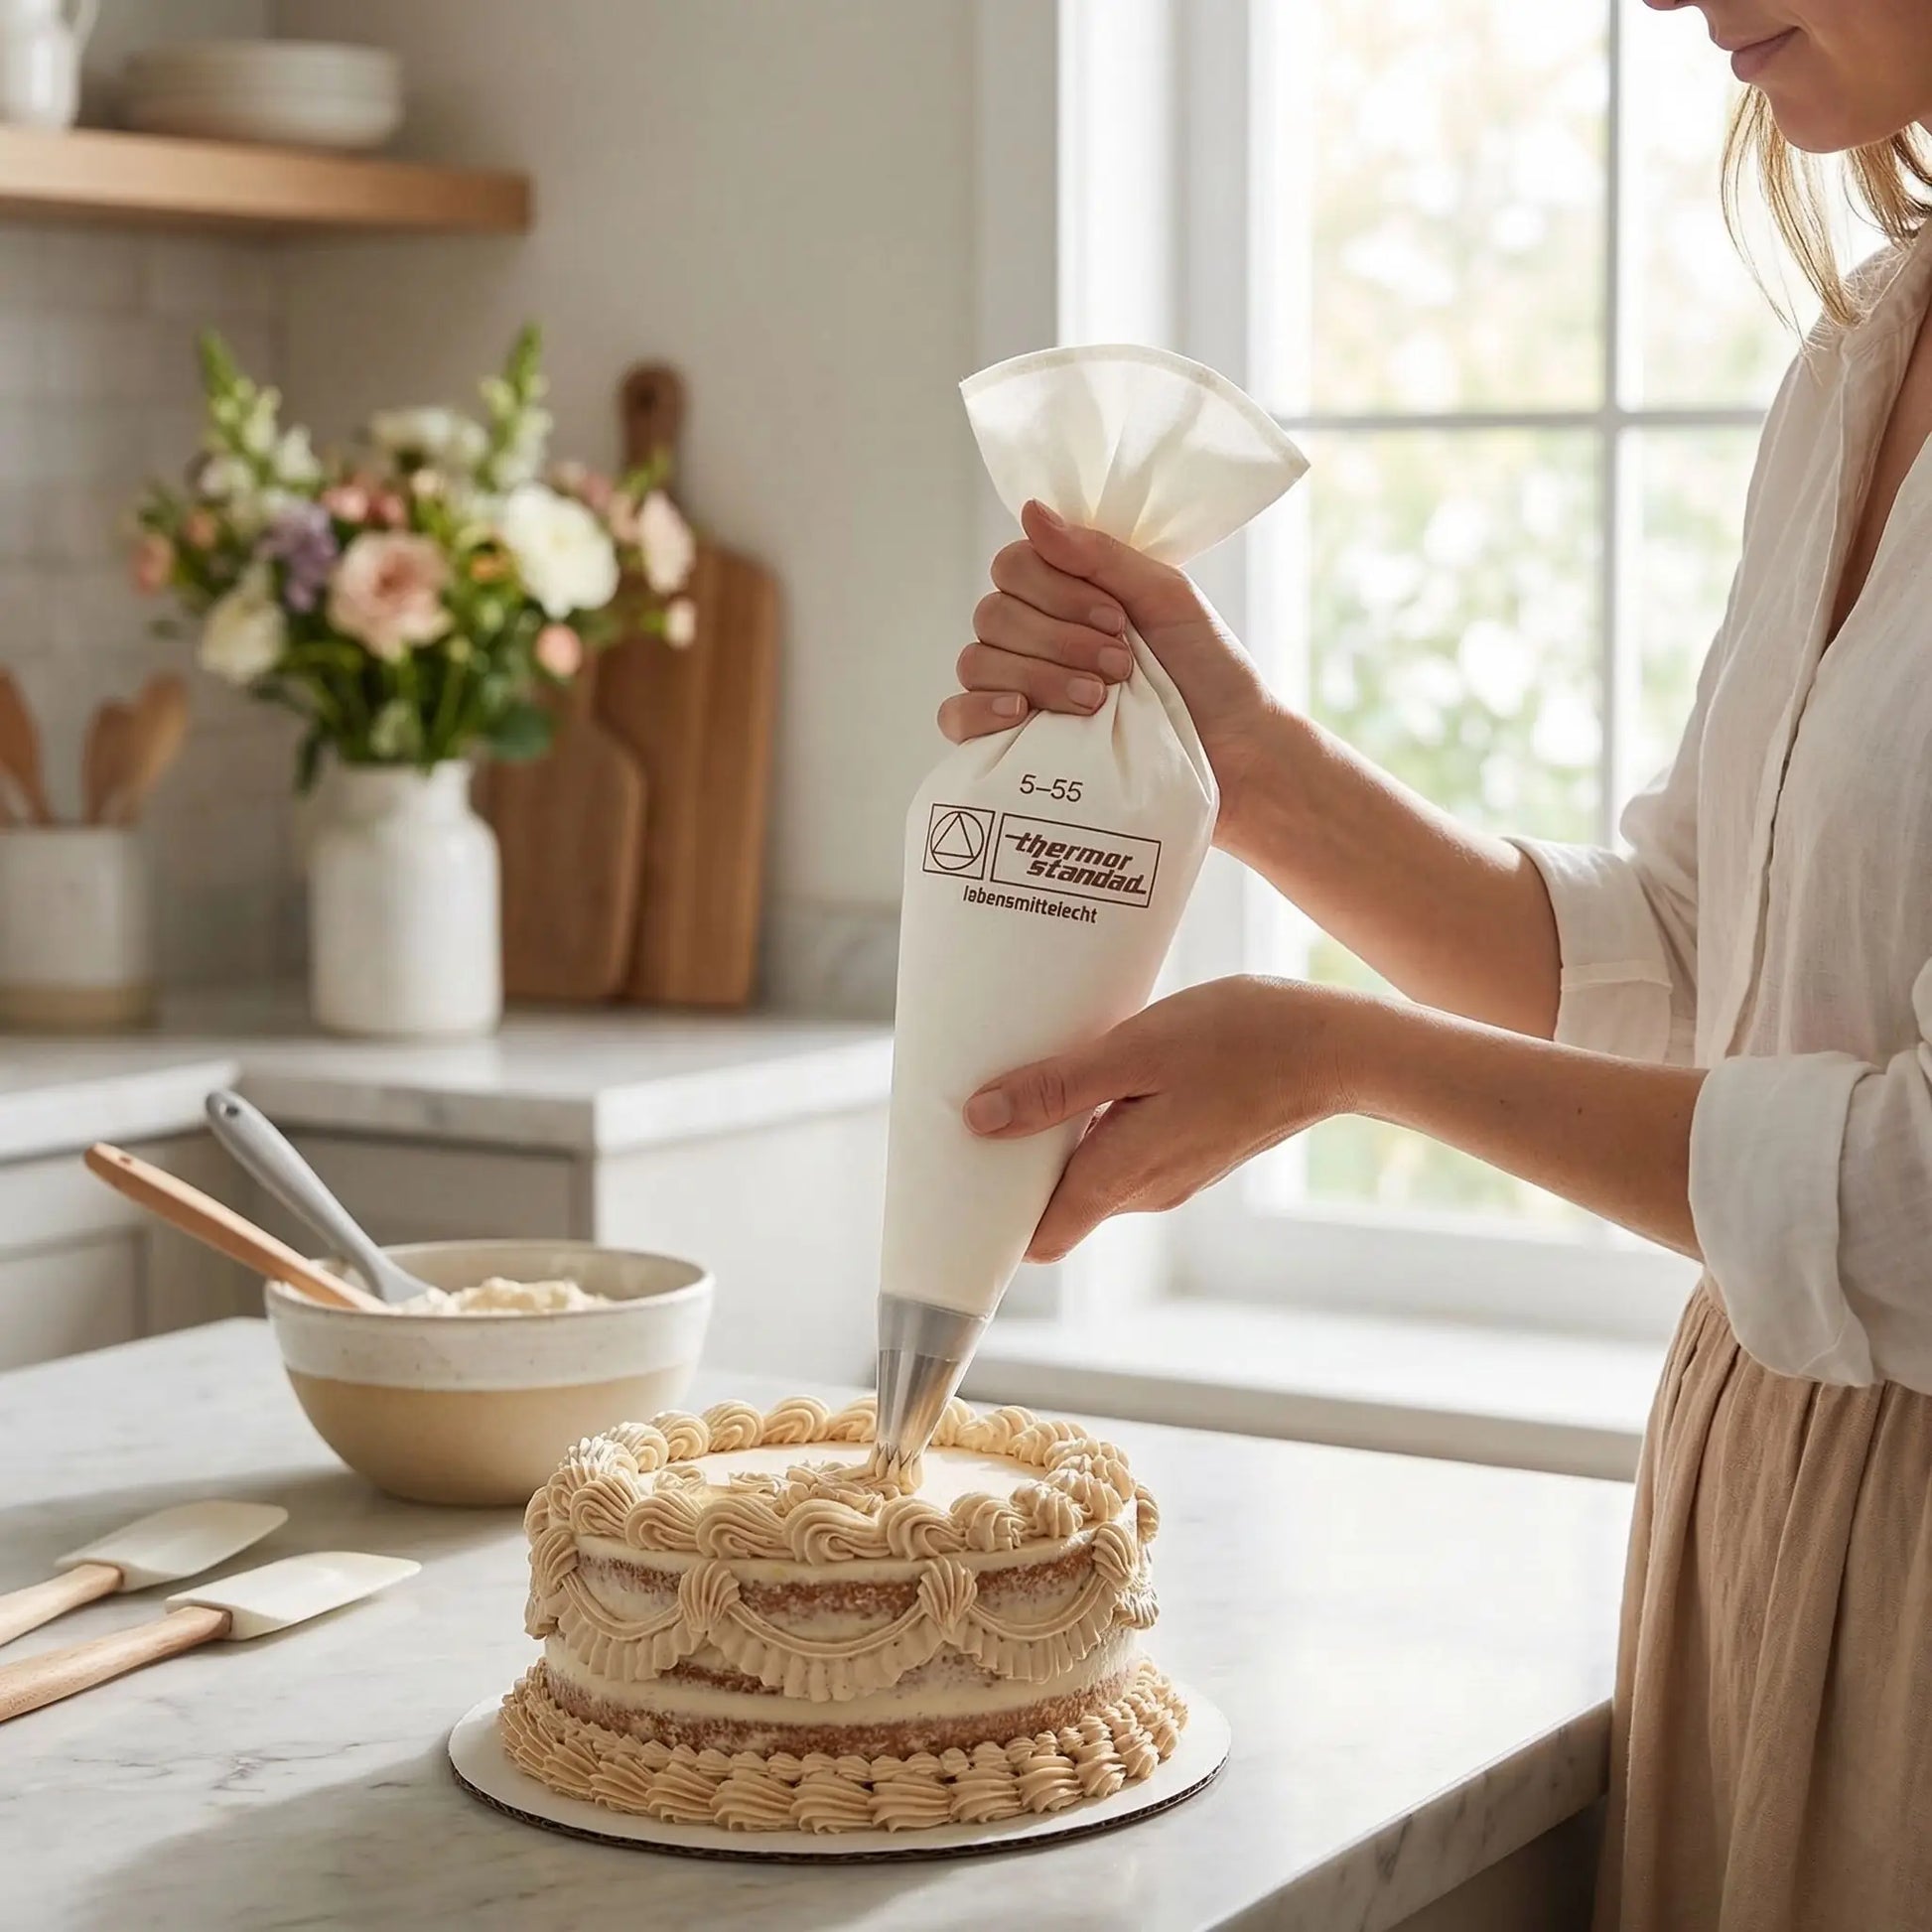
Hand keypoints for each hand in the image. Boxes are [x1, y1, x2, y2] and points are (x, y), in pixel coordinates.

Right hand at [939, 500, 1286, 844]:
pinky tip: (1020, 715)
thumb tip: (1030, 511)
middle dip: (1059, 638)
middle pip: (994, 615)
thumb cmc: (1209, 672)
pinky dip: (979, 709)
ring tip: (1098, 701)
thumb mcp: (1166, 597)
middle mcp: (1030, 640)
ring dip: (1039, 675)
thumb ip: (1100, 556)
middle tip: (1119, 666)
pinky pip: (955, 716)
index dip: (1056, 590)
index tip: (1116, 618)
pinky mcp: (1009, 745)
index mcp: (1063, 598)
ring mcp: (1015, 691)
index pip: (1012, 567)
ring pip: (979, 662)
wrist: (1234, 753)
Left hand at [963, 976, 1362, 1261]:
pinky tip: (1094, 1074)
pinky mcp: (1196, 1148)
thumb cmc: (1243, 1039)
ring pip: (1095, 1174)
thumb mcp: (1136, 1049)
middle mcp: (1149, 1189)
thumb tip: (981, 1119)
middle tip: (978, 1110)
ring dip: (1059, 1141)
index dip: (995, 1224)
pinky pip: (1127, 1150)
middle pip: (1062, 1204)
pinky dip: (1099, 1125)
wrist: (1340, 1047)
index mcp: (1124, 1174)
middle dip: (1017, 1170)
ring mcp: (1177, 1172)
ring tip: (1030, 1080)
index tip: (956, 1187)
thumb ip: (1058, 1088)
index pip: (1043, 1238)